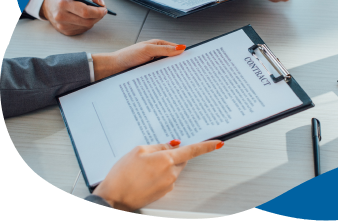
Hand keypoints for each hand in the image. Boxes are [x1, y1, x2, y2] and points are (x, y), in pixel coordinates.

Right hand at [40, 0, 107, 35]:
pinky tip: (83, 17)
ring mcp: (62, 26)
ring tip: (90, 12)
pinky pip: (82, 30)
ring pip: (87, 26)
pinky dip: (87, 24)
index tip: (104, 8)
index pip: (85, 12)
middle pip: (88, 21)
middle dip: (98, 16)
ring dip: (93, 19)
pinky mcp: (65, 32)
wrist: (48, 3)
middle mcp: (61, 16)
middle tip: (101, 10)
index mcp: (63, 3)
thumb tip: (101, 3)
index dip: (98, 11)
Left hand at [92, 39, 186, 80]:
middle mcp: (157, 54)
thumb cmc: (127, 56)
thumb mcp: (148, 50)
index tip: (193, 60)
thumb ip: (164, 50)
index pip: (176, 48)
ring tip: (179, 79)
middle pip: (173, 59)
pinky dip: (164, 78)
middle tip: (189, 72)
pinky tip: (167, 82)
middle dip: (180, 65)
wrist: (113, 68)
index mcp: (158, 45)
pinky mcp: (150, 72)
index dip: (184, 53)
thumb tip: (180, 48)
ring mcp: (154, 64)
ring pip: (167, 68)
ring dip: (171, 73)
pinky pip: (160, 75)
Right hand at [92, 139, 223, 210]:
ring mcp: (168, 185)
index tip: (218, 143)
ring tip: (143, 168)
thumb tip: (173, 145)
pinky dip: (159, 175)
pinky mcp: (164, 193)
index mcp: (166, 159)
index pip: (192, 151)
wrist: (114, 198)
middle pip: (181, 159)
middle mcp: (171, 173)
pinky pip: (167, 179)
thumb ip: (159, 146)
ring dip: (164, 165)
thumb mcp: (138, 151)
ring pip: (173, 169)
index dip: (207, 146)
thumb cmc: (122, 175)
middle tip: (151, 155)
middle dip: (172, 154)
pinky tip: (143, 177)